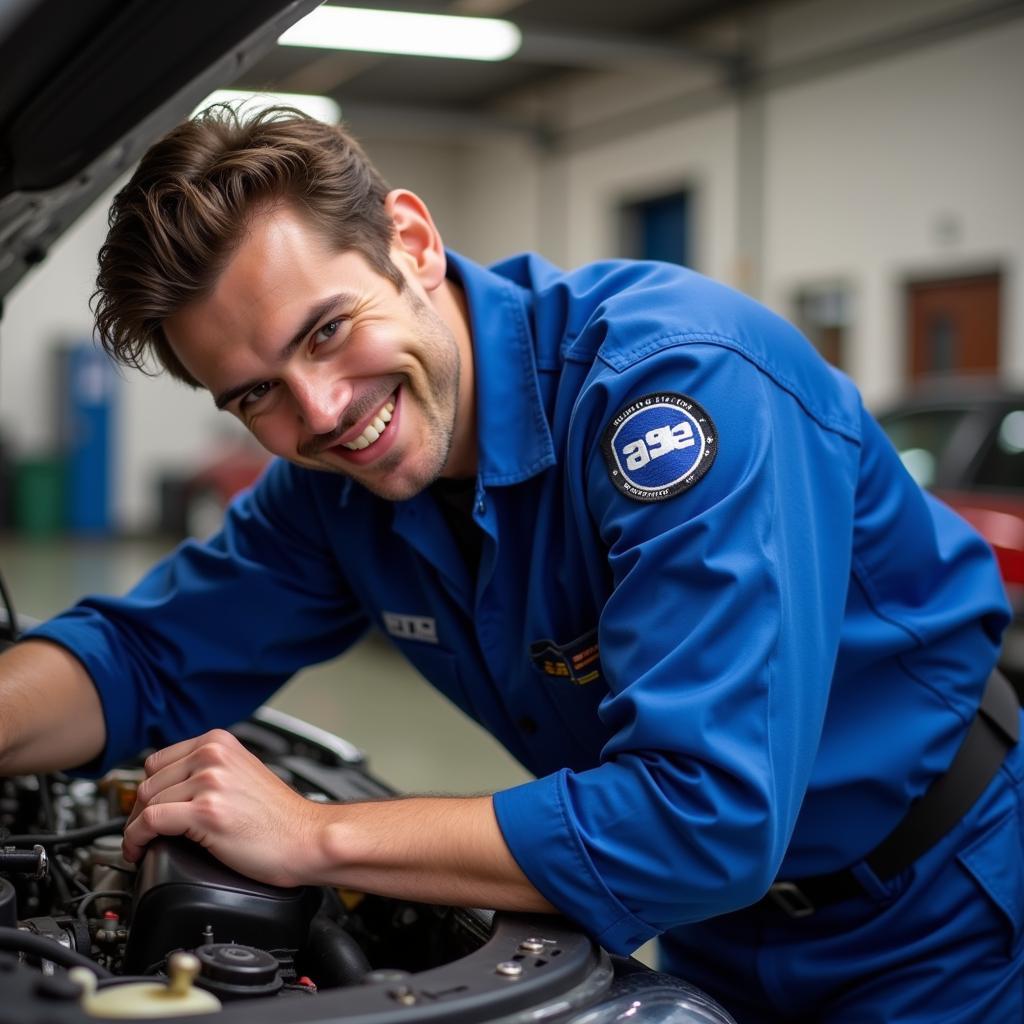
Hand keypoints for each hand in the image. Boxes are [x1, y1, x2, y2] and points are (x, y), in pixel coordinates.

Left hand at [122, 729, 321, 886]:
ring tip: (143, 847)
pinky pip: (149, 823)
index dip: (148, 792)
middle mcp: (212, 755)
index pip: (158, 761)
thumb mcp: (241, 774)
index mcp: (219, 742)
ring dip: (136, 830)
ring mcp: (209, 781)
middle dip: (140, 814)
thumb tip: (168, 788)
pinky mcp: (206, 811)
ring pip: (146, 804)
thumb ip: (208, 771)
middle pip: (148, 783)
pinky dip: (136, 840)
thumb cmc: (279, 817)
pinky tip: (140, 851)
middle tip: (144, 836)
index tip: (145, 812)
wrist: (306, 838)